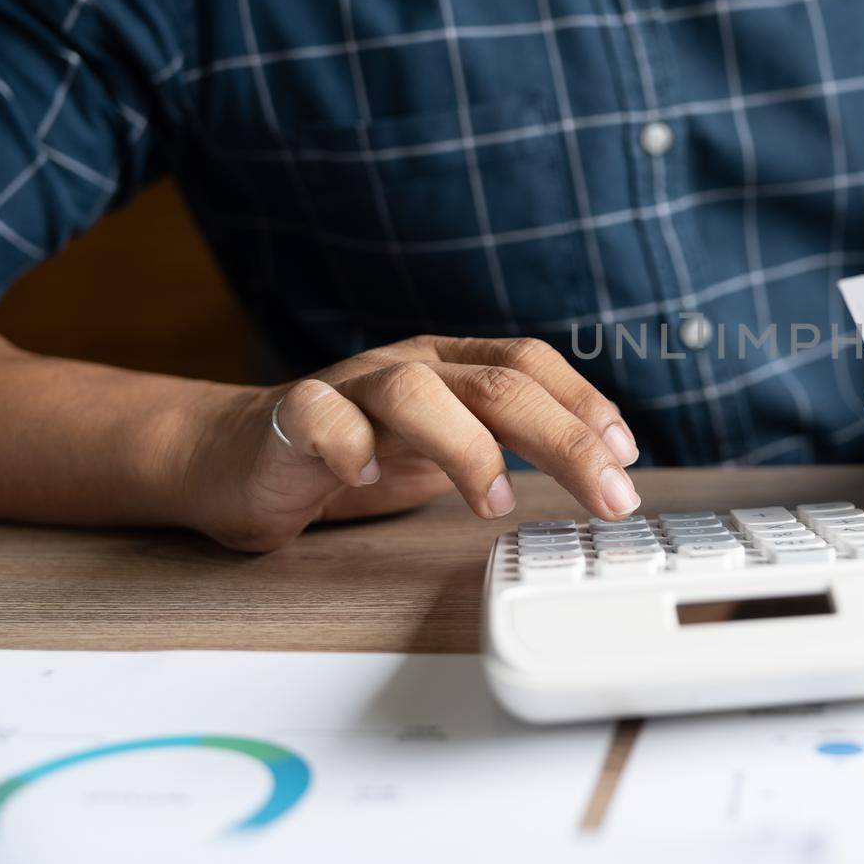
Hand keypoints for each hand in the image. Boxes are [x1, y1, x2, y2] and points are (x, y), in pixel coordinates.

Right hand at [178, 336, 639, 550]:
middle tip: (610, 494)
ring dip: (468, 446)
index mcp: (449, 366)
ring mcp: (349, 388)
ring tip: (496, 500)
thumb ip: (506, 442)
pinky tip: (368, 476)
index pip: (530, 363)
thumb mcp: (444, 445)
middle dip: (564, 438)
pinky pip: (320, 417)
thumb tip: (598, 470)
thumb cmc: (353, 454)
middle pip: (497, 382)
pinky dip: (348, 443)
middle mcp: (408, 366)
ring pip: (417, 391)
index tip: (627, 453)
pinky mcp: (290, 419)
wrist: (236, 458)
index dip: (583, 402)